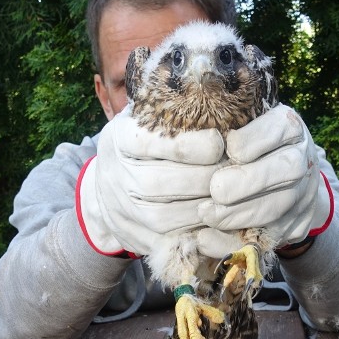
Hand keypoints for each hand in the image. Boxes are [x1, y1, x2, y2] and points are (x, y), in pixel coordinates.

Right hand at [76, 106, 224, 257]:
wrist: (105, 189)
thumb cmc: (143, 144)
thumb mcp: (148, 118)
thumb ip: (175, 110)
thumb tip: (221, 96)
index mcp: (118, 138)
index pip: (148, 143)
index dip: (187, 145)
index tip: (219, 142)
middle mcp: (114, 175)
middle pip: (156, 183)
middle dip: (201, 179)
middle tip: (233, 173)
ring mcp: (120, 210)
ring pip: (161, 217)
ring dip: (201, 209)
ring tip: (228, 198)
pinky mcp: (132, 238)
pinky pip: (165, 242)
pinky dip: (194, 234)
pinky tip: (218, 223)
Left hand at [197, 104, 332, 255]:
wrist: (280, 180)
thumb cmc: (243, 146)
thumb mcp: (237, 126)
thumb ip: (218, 125)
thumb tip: (186, 127)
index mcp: (288, 126)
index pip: (282, 127)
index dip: (256, 140)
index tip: (230, 149)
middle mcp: (303, 157)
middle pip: (288, 169)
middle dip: (249, 182)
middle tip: (215, 190)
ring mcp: (304, 194)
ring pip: (280, 206)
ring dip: (241, 214)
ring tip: (207, 214)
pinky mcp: (294, 226)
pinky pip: (267, 238)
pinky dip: (234, 242)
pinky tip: (206, 240)